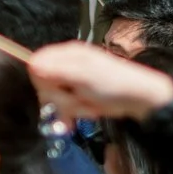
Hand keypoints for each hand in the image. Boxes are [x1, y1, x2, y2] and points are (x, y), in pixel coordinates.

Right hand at [25, 41, 172, 122]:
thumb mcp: (86, 76)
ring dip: (68, 109)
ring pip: (52, 100)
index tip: (59, 91)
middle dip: (59, 99)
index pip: (36, 65)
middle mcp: (67, 65)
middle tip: (78, 100)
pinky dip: (68, 116)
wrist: (139, 99)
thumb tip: (33, 64)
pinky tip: (77, 120)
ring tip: (87, 108)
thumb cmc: (116, 84)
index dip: (43, 83)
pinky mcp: (76, 96)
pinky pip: (60, 108)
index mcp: (68, 54)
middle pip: (43, 85)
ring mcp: (72, 82)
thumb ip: (59, 70)